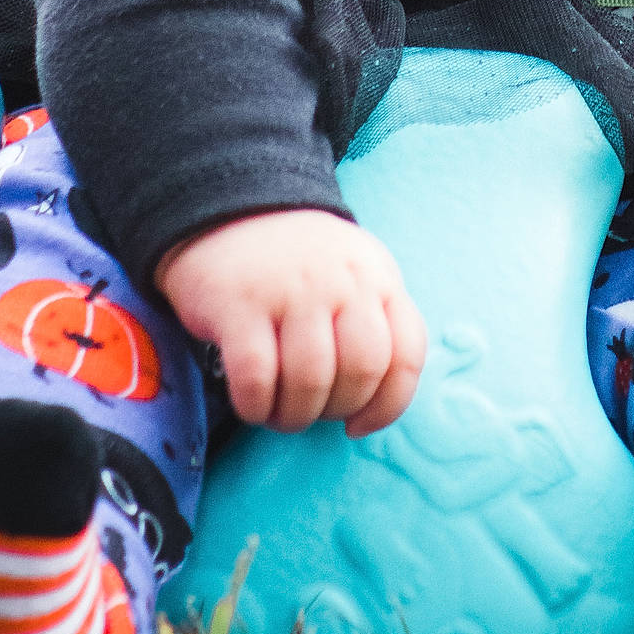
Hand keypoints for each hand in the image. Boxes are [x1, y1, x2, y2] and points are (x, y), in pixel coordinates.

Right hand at [155, 209, 426, 434]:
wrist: (226, 208)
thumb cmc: (296, 262)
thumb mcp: (353, 272)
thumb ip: (375, 323)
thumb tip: (376, 408)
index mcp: (376, 275)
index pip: (407, 354)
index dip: (388, 405)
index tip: (358, 425)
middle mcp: (339, 278)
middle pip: (361, 372)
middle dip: (336, 410)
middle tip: (311, 411)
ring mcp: (289, 288)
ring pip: (310, 382)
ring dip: (294, 416)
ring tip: (279, 411)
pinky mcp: (238, 303)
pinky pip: (256, 379)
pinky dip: (256, 406)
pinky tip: (252, 401)